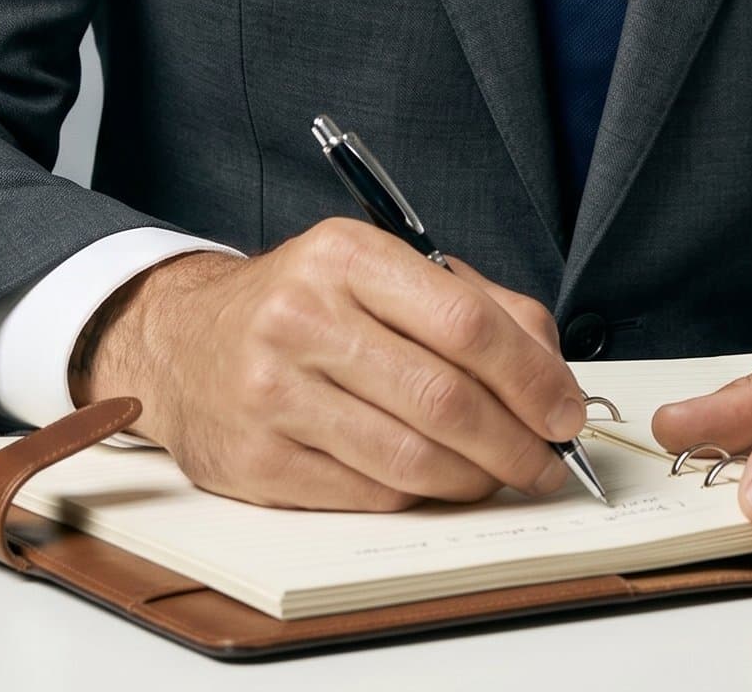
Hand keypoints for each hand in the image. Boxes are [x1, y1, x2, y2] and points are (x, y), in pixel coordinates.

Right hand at [71, 219, 587, 509]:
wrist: (185, 341)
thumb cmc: (307, 302)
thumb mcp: (384, 269)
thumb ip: (479, 304)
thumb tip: (553, 372)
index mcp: (347, 254)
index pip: (464, 320)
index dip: (530, 377)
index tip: (566, 411)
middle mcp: (304, 316)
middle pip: (443, 398)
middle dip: (516, 442)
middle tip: (548, 462)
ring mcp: (274, 392)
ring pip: (409, 458)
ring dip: (475, 479)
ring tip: (501, 475)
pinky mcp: (257, 461)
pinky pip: (367, 494)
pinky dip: (418, 496)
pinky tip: (436, 482)